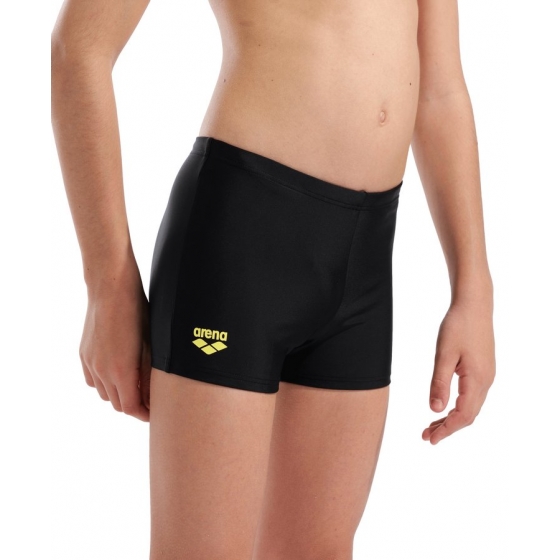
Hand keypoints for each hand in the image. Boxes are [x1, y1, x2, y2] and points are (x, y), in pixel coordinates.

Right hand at [79, 271, 150, 421]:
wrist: (111, 289)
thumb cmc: (138, 312)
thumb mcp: (150, 345)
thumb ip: (149, 374)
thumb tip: (152, 397)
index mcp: (121, 370)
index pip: (130, 408)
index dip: (144, 414)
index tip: (155, 412)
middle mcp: (102, 371)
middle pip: (117, 404)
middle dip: (134, 406)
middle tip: (150, 401)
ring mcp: (90, 363)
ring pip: (103, 394)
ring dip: (119, 395)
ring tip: (136, 386)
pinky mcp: (83, 354)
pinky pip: (92, 380)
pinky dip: (105, 384)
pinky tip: (118, 373)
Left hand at [422, 299, 494, 443]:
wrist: (474, 305)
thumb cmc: (457, 326)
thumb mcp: (444, 354)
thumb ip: (439, 383)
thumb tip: (435, 409)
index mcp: (477, 379)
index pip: (463, 416)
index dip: (446, 430)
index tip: (430, 439)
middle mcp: (486, 381)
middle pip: (469, 415)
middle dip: (448, 428)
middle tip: (426, 436)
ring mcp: (486, 375)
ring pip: (471, 406)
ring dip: (452, 418)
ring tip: (432, 425)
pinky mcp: (483, 369)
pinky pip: (472, 396)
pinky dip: (458, 406)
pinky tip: (446, 406)